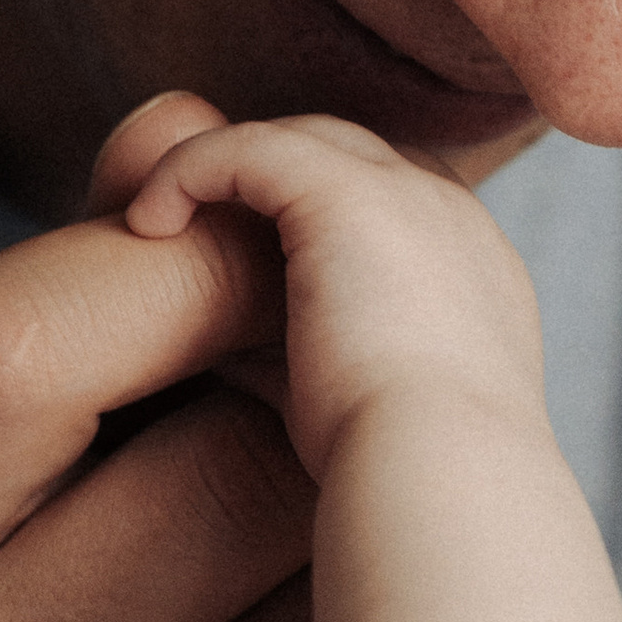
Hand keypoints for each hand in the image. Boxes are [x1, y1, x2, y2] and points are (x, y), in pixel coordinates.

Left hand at [123, 111, 545, 479]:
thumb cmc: (400, 479)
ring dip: (233, 171)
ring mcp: (409, 196)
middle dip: (275, 184)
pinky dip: (192, 171)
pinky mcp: (348, 194)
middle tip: (197, 229)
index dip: (318, 223)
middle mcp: (454, 220)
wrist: (440, 479)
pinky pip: (250, 148)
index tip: (250, 267)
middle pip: (354, 158)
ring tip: (159, 222)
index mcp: (476, 277)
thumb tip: (226, 354)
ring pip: (303, 141)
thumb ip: (300, 368)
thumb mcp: (355, 412)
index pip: (397, 210)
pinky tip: (146, 220)